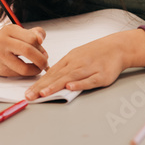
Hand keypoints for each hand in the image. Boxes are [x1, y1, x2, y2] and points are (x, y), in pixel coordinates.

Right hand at [0, 22, 47, 76]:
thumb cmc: (9, 41)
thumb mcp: (20, 32)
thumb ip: (35, 33)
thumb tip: (41, 39)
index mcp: (9, 30)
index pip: (32, 38)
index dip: (41, 47)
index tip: (44, 52)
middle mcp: (2, 42)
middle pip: (28, 51)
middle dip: (41, 60)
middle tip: (45, 63)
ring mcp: (0, 56)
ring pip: (24, 68)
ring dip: (35, 70)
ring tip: (39, 68)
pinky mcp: (0, 69)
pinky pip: (19, 74)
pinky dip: (28, 74)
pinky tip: (29, 70)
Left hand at [24, 29, 144, 99]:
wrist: (117, 47)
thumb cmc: (96, 53)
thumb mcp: (77, 56)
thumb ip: (63, 68)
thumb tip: (48, 77)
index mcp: (69, 60)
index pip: (51, 74)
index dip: (38, 84)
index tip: (27, 93)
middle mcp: (77, 64)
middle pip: (57, 77)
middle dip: (42, 88)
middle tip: (29, 97)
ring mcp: (89, 69)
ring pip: (70, 78)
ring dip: (56, 85)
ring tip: (43, 93)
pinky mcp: (102, 75)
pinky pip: (90, 80)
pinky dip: (80, 83)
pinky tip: (71, 87)